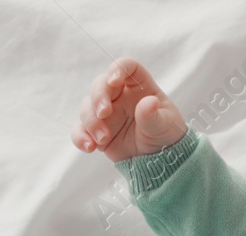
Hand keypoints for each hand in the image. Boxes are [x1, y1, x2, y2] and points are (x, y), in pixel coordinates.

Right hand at [71, 57, 188, 162]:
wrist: (158, 159)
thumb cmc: (164, 134)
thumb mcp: (164, 125)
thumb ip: (153, 115)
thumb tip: (149, 102)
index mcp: (138, 86)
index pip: (127, 67)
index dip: (118, 68)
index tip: (115, 80)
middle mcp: (119, 96)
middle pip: (100, 84)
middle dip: (98, 97)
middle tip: (103, 113)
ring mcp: (106, 113)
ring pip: (87, 107)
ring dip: (91, 121)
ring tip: (103, 139)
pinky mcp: (96, 131)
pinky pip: (81, 130)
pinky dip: (80, 137)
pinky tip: (89, 147)